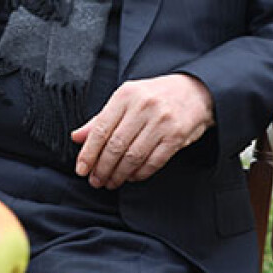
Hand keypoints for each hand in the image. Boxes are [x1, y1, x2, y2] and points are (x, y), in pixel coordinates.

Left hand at [71, 73, 214, 189]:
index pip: (100, 129)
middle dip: (102, 168)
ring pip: (133, 156)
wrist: (195, 90)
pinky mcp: (176, 136)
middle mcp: (143, 106)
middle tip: (96, 181)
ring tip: (111, 182)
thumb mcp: (126, 99)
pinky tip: (131, 177)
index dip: (88, 153)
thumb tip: (76, 137)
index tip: (81, 169)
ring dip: (119, 174)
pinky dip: (139, 173)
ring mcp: (161, 122)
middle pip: (115, 146)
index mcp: (126, 95)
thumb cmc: (154, 96)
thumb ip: (101, 118)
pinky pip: (153, 162)